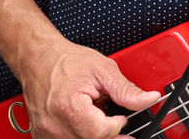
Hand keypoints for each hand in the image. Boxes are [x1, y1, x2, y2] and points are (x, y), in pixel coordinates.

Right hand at [15, 41, 160, 138]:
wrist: (38, 58)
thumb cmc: (66, 61)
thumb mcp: (103, 69)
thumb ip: (126, 90)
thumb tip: (150, 99)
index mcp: (69, 106)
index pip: (101, 132)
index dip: (117, 125)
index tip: (121, 116)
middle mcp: (54, 124)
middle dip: (110, 134)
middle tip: (117, 123)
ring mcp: (46, 133)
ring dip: (94, 135)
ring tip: (98, 118)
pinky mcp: (42, 136)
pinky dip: (80, 135)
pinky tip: (84, 124)